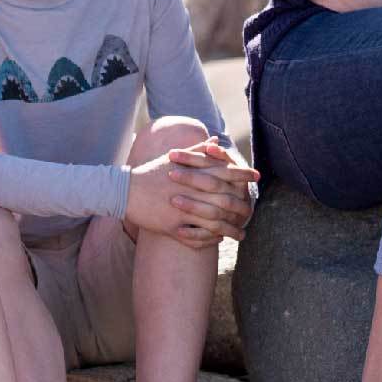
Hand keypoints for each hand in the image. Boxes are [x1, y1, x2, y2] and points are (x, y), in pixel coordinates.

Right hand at [127, 139, 253, 246]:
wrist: (125, 191)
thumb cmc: (151, 172)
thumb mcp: (174, 157)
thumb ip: (198, 150)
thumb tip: (216, 140)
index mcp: (192, 171)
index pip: (224, 170)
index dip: (242, 173)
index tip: (256, 176)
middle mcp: (190, 190)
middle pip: (224, 198)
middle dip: (241, 205)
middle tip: (252, 210)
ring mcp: (182, 209)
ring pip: (214, 222)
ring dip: (230, 229)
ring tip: (242, 234)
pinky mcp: (173, 226)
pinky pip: (197, 236)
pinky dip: (210, 239)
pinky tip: (219, 240)